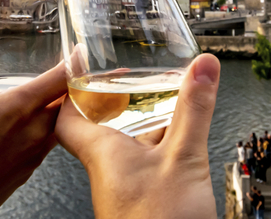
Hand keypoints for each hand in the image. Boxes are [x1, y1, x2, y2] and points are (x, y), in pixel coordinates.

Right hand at [0, 43, 66, 218]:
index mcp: (18, 108)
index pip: (60, 79)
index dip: (75, 62)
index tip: (81, 51)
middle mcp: (33, 132)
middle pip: (65, 104)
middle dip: (69, 87)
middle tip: (68, 74)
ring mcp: (31, 156)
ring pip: (56, 126)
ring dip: (56, 112)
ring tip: (48, 100)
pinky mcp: (24, 173)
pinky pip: (43, 146)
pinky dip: (42, 133)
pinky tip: (24, 131)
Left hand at [55, 54, 219, 218]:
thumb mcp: (183, 156)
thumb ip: (193, 109)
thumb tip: (202, 66)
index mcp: (102, 153)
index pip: (67, 117)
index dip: (72, 92)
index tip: (82, 69)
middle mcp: (107, 171)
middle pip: (98, 129)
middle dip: (114, 104)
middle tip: (126, 80)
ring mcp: (124, 190)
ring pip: (126, 148)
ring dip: (142, 126)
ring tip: (161, 103)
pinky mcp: (142, 204)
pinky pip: (144, 168)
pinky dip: (158, 149)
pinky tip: (178, 146)